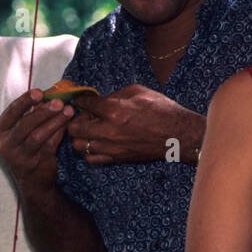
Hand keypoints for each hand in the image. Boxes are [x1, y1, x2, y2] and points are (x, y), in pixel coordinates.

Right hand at [0, 89, 74, 193]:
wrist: (31, 181)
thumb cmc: (26, 148)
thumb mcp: (22, 130)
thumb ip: (31, 113)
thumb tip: (48, 94)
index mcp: (0, 131)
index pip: (12, 112)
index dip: (25, 101)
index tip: (39, 92)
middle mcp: (5, 144)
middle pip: (25, 124)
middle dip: (43, 111)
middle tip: (59, 102)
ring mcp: (19, 156)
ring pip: (38, 136)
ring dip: (55, 121)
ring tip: (69, 111)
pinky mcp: (35, 164)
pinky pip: (49, 145)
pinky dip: (59, 133)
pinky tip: (68, 124)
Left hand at [67, 84, 203, 164]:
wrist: (178, 135)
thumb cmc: (162, 110)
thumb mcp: (137, 92)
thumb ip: (114, 95)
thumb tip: (100, 99)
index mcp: (114, 110)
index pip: (85, 104)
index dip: (80, 100)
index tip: (81, 100)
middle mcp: (109, 131)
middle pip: (74, 128)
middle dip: (75, 120)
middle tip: (84, 116)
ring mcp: (111, 147)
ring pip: (79, 146)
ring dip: (80, 136)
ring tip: (90, 130)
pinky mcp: (117, 158)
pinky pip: (91, 159)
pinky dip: (90, 150)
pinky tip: (98, 142)